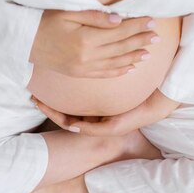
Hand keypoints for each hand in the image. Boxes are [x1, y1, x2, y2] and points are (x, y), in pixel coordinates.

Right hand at [29, 9, 160, 77]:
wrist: (25, 44)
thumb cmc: (45, 23)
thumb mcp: (68, 14)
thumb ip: (94, 17)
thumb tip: (118, 19)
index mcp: (86, 40)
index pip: (118, 32)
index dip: (136, 26)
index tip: (151, 21)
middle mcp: (87, 57)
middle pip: (120, 48)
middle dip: (140, 41)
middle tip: (157, 37)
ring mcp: (84, 69)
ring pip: (115, 64)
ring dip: (133, 58)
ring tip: (148, 53)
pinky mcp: (80, 74)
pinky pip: (104, 74)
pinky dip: (119, 71)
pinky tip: (130, 67)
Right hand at [31, 90, 180, 135]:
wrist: (159, 98)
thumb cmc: (139, 88)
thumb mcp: (113, 79)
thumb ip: (98, 78)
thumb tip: (85, 62)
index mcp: (95, 113)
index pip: (68, 111)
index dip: (52, 104)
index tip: (39, 93)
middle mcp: (96, 123)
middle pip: (65, 120)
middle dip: (49, 110)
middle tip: (35, 99)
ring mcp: (102, 128)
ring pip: (72, 126)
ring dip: (57, 117)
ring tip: (43, 106)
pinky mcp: (111, 128)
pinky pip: (88, 130)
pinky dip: (75, 124)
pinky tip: (67, 120)